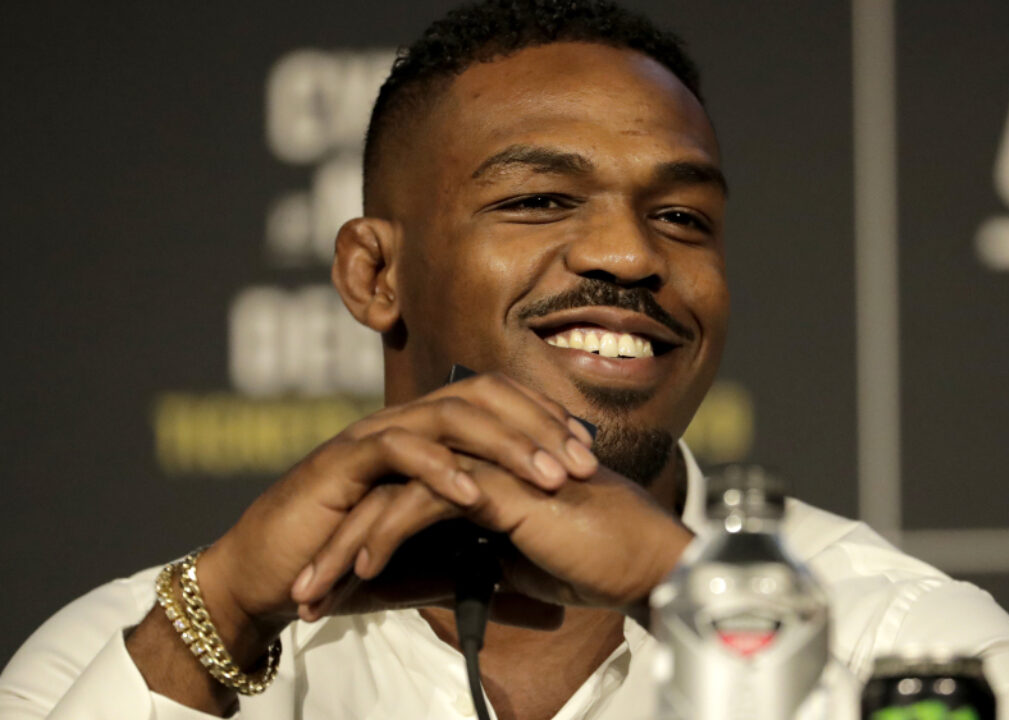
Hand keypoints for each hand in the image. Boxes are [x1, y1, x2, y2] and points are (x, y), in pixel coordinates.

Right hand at [195, 372, 598, 654]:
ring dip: (505, 444)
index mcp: (428, 433)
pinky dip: (438, 468)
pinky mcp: (340, 463)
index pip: (499, 403)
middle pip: (483, 394)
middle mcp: (404, 423)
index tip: (591, 455)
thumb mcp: (429, 557)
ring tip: (548, 478)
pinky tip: (475, 495)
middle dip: (540, 425)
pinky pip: (396, 450)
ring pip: (448, 414)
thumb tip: (538, 577)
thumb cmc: (347, 564)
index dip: (547, 421)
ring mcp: (372, 437)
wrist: (269, 576)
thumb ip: (476, 551)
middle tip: (584, 463)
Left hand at [298, 458, 693, 621]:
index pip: (399, 496)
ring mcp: (485, 463)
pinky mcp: (495, 482)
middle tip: (301, 587)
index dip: (357, 540)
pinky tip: (360, 570)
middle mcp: (476, 457)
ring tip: (312, 591)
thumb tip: (440, 575)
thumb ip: (476, 556)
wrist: (642, 561)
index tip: (328, 586)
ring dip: (343, 545)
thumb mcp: (516, 564)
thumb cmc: (593, 561)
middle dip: (333, 542)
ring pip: (391, 495)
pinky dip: (385, 537)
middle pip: (383, 490)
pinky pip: (422, 504)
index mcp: (478, 470)